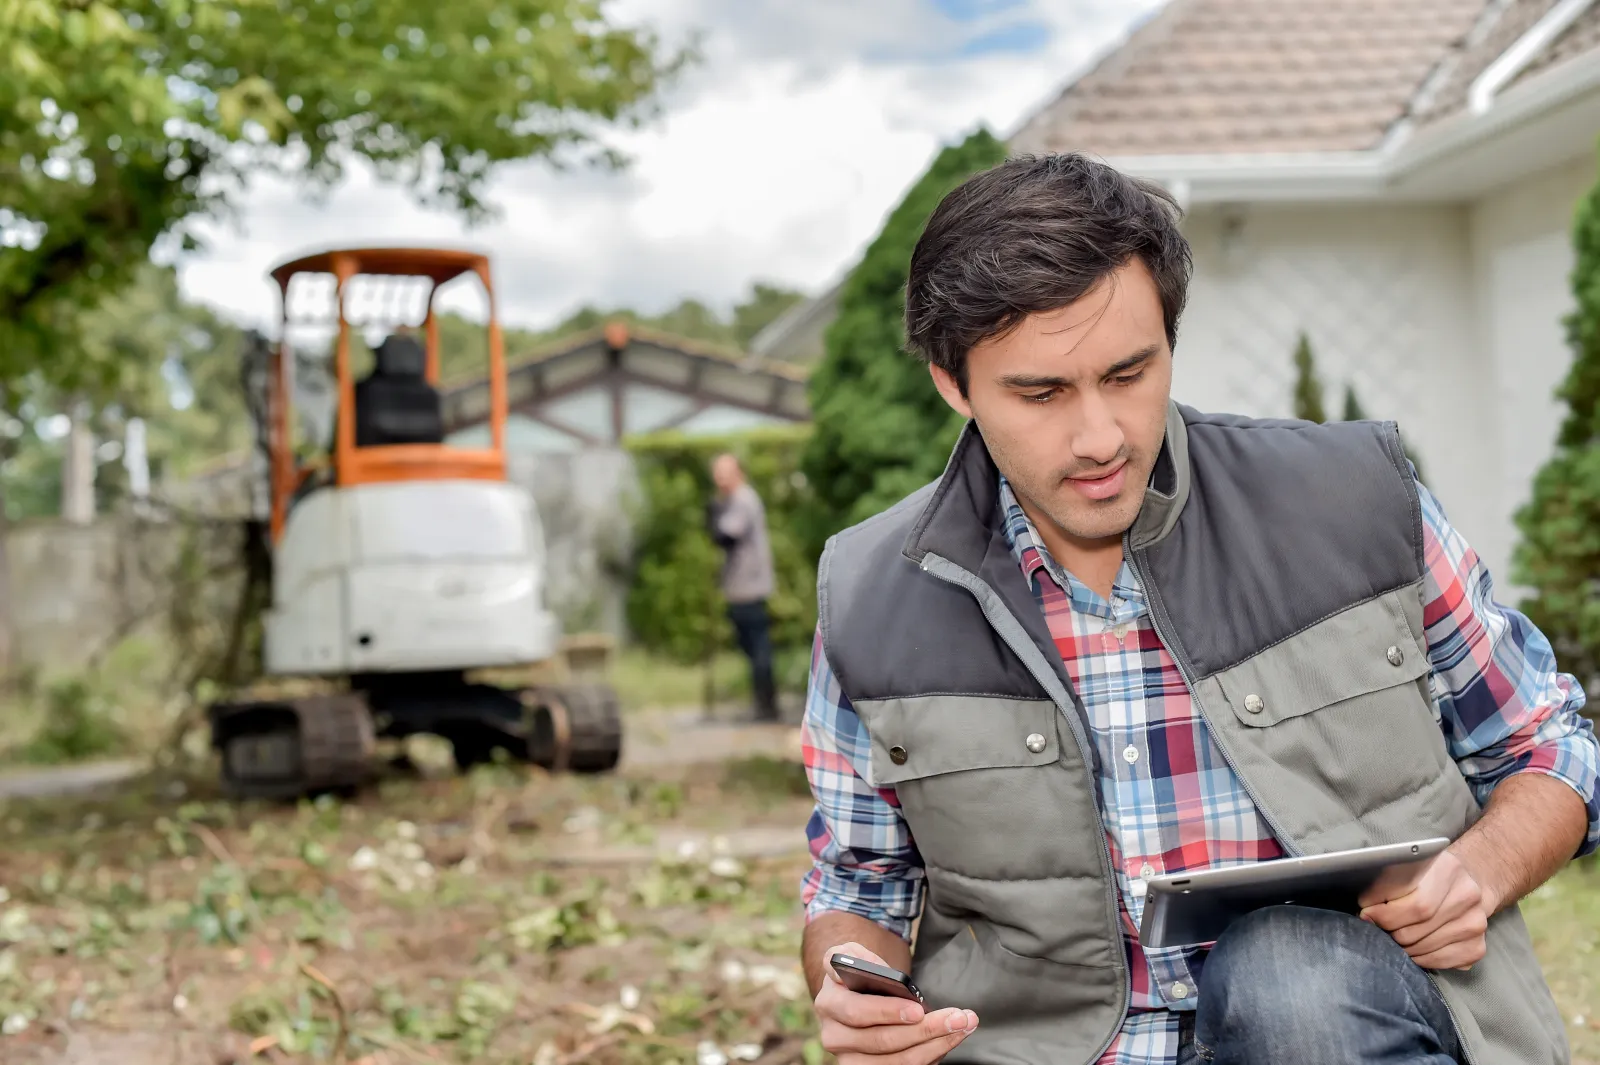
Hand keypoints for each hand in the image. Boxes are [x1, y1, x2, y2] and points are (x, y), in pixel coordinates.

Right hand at [814, 941, 977, 1063]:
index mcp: (828, 1004)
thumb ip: (857, 955)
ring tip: (963, 1026)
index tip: (918, 1010)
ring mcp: (851, 1059)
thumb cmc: (857, 972)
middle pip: (884, 1042)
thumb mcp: (852, 953)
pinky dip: (931, 1054)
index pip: (857, 1013)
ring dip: (937, 1045)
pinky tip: (949, 1039)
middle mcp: (835, 1037)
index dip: (888, 1012)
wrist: (854, 992)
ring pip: (898, 1062)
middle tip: (958, 1018)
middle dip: (926, 1030)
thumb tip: (876, 971)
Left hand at [1358, 848, 1489, 970]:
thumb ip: (1389, 882)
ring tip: (1392, 938)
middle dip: (1389, 933)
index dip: (1385, 915)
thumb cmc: (1429, 875)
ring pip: (1426, 949)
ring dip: (1402, 948)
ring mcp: (1476, 924)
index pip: (1416, 905)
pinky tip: (1412, 949)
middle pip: (1417, 930)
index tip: (1366, 915)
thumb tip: (1365, 906)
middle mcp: (1468, 897)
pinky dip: (1420, 959)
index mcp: (1449, 869)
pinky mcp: (1478, 947)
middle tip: (1377, 929)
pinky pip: (1441, 962)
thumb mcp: (1409, 866)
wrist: (1469, 881)